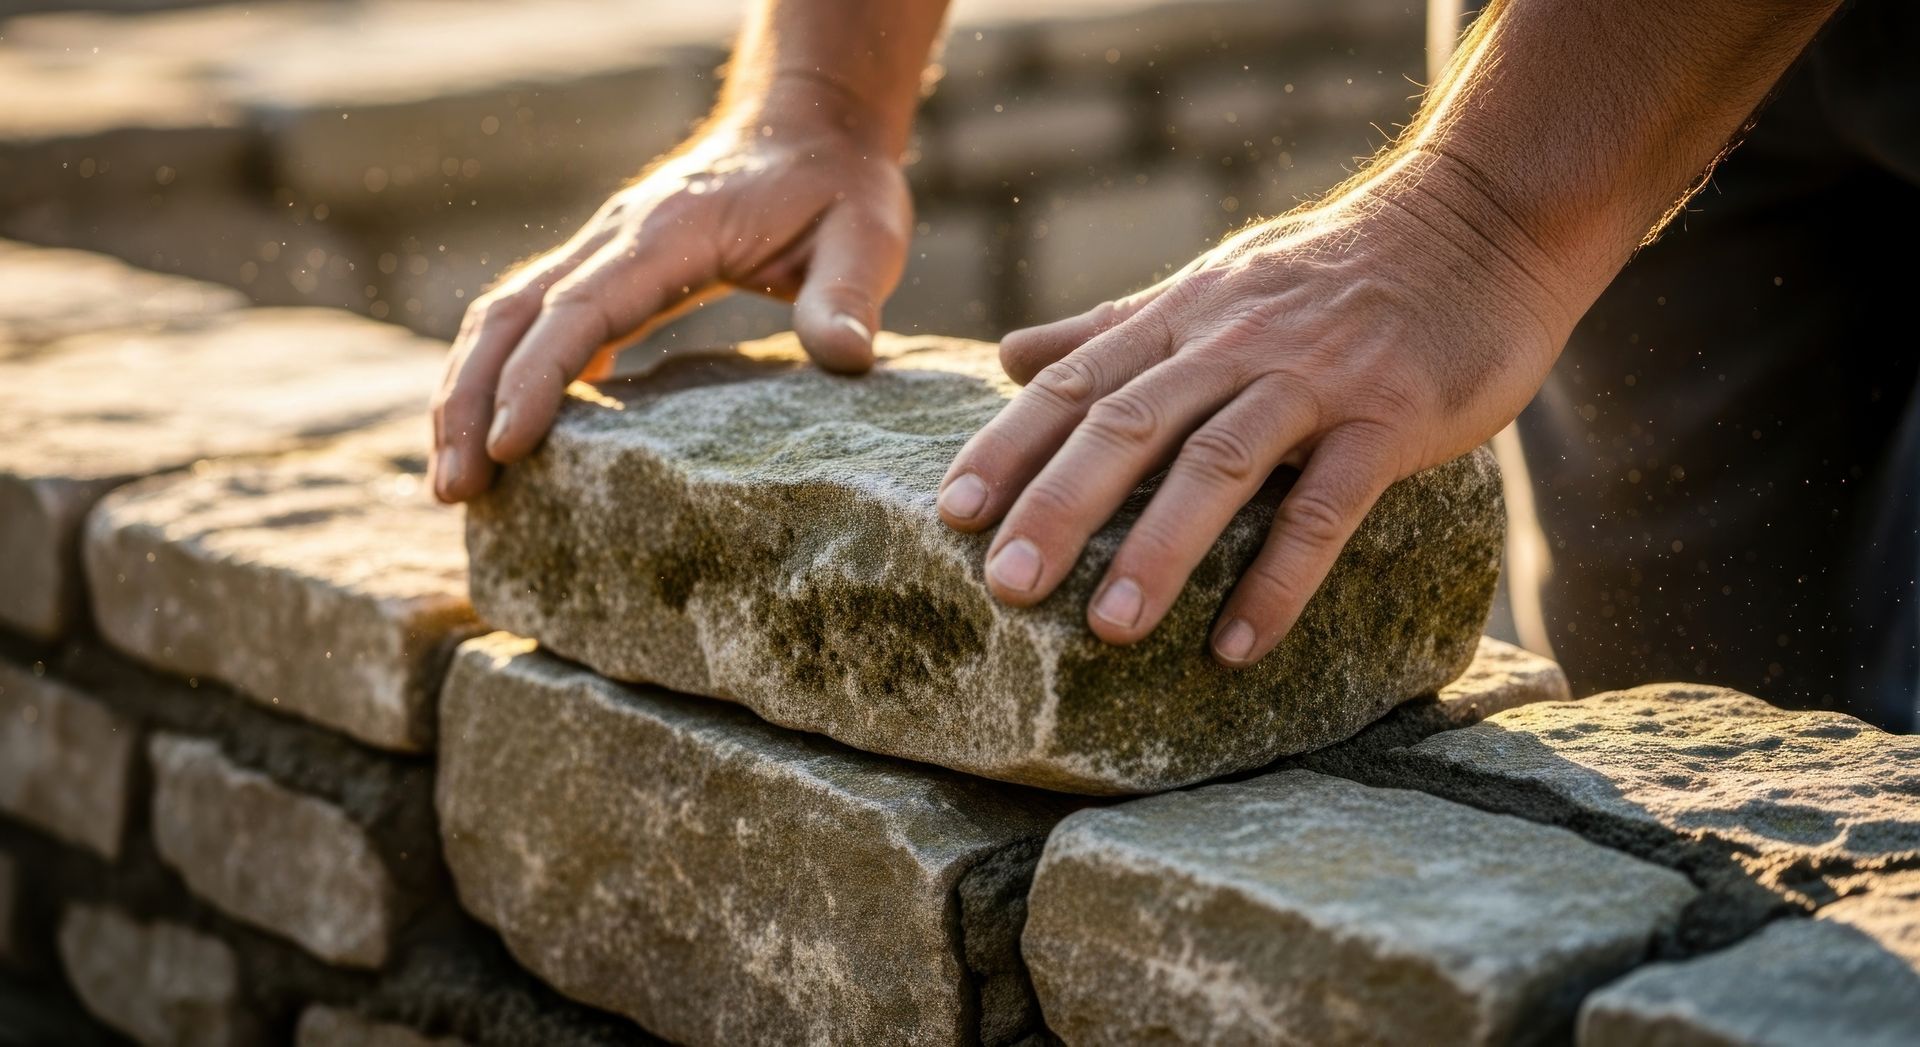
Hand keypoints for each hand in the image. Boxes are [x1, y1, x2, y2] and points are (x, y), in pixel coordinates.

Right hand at [431, 85, 911, 501]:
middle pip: (512, 314)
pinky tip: (499, 446)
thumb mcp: (866, 235)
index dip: (537, 376)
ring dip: (466, 393)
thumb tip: (845, 358)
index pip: (581, 307)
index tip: (507, 446)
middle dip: (470, 400)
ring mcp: (601, 251)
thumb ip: (850, 294)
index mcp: (670, 231)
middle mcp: (616, 237)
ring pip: (505, 317)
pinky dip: (500, 378)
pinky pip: (531, 323)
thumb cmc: (837, 189)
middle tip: (453, 491)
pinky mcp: (603, 272)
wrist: (808, 131)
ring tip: (453, 486)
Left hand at [936, 152, 1583, 665]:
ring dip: (1158, 550)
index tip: (951, 516)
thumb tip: (1010, 357)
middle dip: (1058, 506)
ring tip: (1109, 631)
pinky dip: (1278, 578)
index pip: (1075, 383)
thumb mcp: (1211, 285)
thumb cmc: (1332, 271)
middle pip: (1127, 425)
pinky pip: (1324, 507)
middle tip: (1005, 589)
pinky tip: (1237, 645)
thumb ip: (1111, 328)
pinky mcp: (1389, 421)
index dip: (1009, 448)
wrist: (1480, 225)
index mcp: (1182, 317)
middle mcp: (1232, 345)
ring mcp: (1311, 382)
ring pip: (1216, 464)